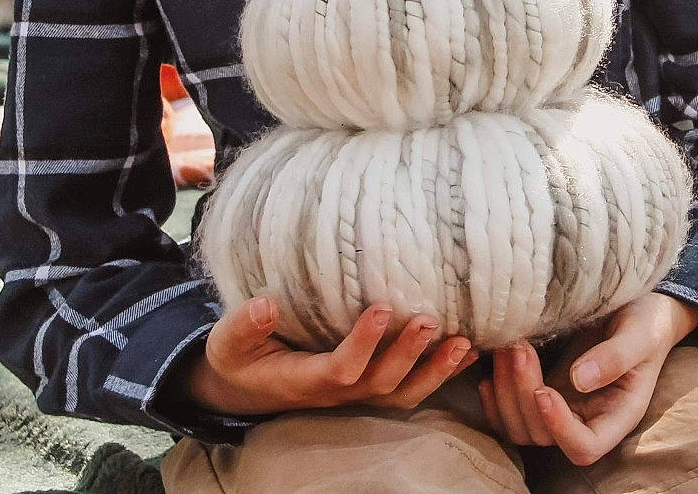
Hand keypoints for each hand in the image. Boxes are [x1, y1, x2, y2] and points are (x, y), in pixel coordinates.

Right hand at [183, 298, 477, 415]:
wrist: (248, 384)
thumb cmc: (241, 357)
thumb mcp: (229, 342)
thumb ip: (244, 325)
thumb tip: (265, 304)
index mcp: (304, 380)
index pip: (340, 368)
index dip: (363, 343)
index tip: (382, 307)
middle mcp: (337, 392)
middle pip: (380, 384)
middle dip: (408, 355)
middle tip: (431, 321)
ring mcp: (357, 392)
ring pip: (402, 393)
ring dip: (435, 371)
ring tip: (464, 343)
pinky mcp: (372, 386)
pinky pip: (410, 388)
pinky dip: (441, 373)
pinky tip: (468, 351)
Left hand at [479, 293, 697, 465]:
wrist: (638, 308)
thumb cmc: (647, 322)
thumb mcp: (641, 334)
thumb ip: (616, 357)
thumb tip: (580, 380)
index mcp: (617, 415)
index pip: (585, 447)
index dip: (559, 429)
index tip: (544, 390)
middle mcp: (587, 419)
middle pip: (543, 436)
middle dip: (523, 396)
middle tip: (518, 348)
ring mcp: (564, 408)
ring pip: (521, 426)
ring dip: (506, 393)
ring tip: (507, 347)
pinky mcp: (546, 391)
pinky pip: (511, 413)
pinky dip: (496, 399)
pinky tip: (493, 369)